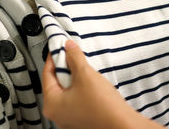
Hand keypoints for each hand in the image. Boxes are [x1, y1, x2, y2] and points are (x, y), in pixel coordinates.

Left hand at [42, 40, 163, 128]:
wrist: (121, 123)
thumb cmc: (102, 106)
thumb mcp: (85, 74)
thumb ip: (74, 57)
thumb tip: (68, 47)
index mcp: (51, 105)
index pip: (47, 74)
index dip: (54, 58)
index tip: (61, 47)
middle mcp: (57, 114)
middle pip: (56, 83)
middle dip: (65, 68)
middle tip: (73, 56)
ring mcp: (68, 119)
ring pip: (67, 91)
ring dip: (74, 78)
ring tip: (84, 69)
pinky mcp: (80, 119)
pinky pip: (75, 100)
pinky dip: (80, 89)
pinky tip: (90, 83)